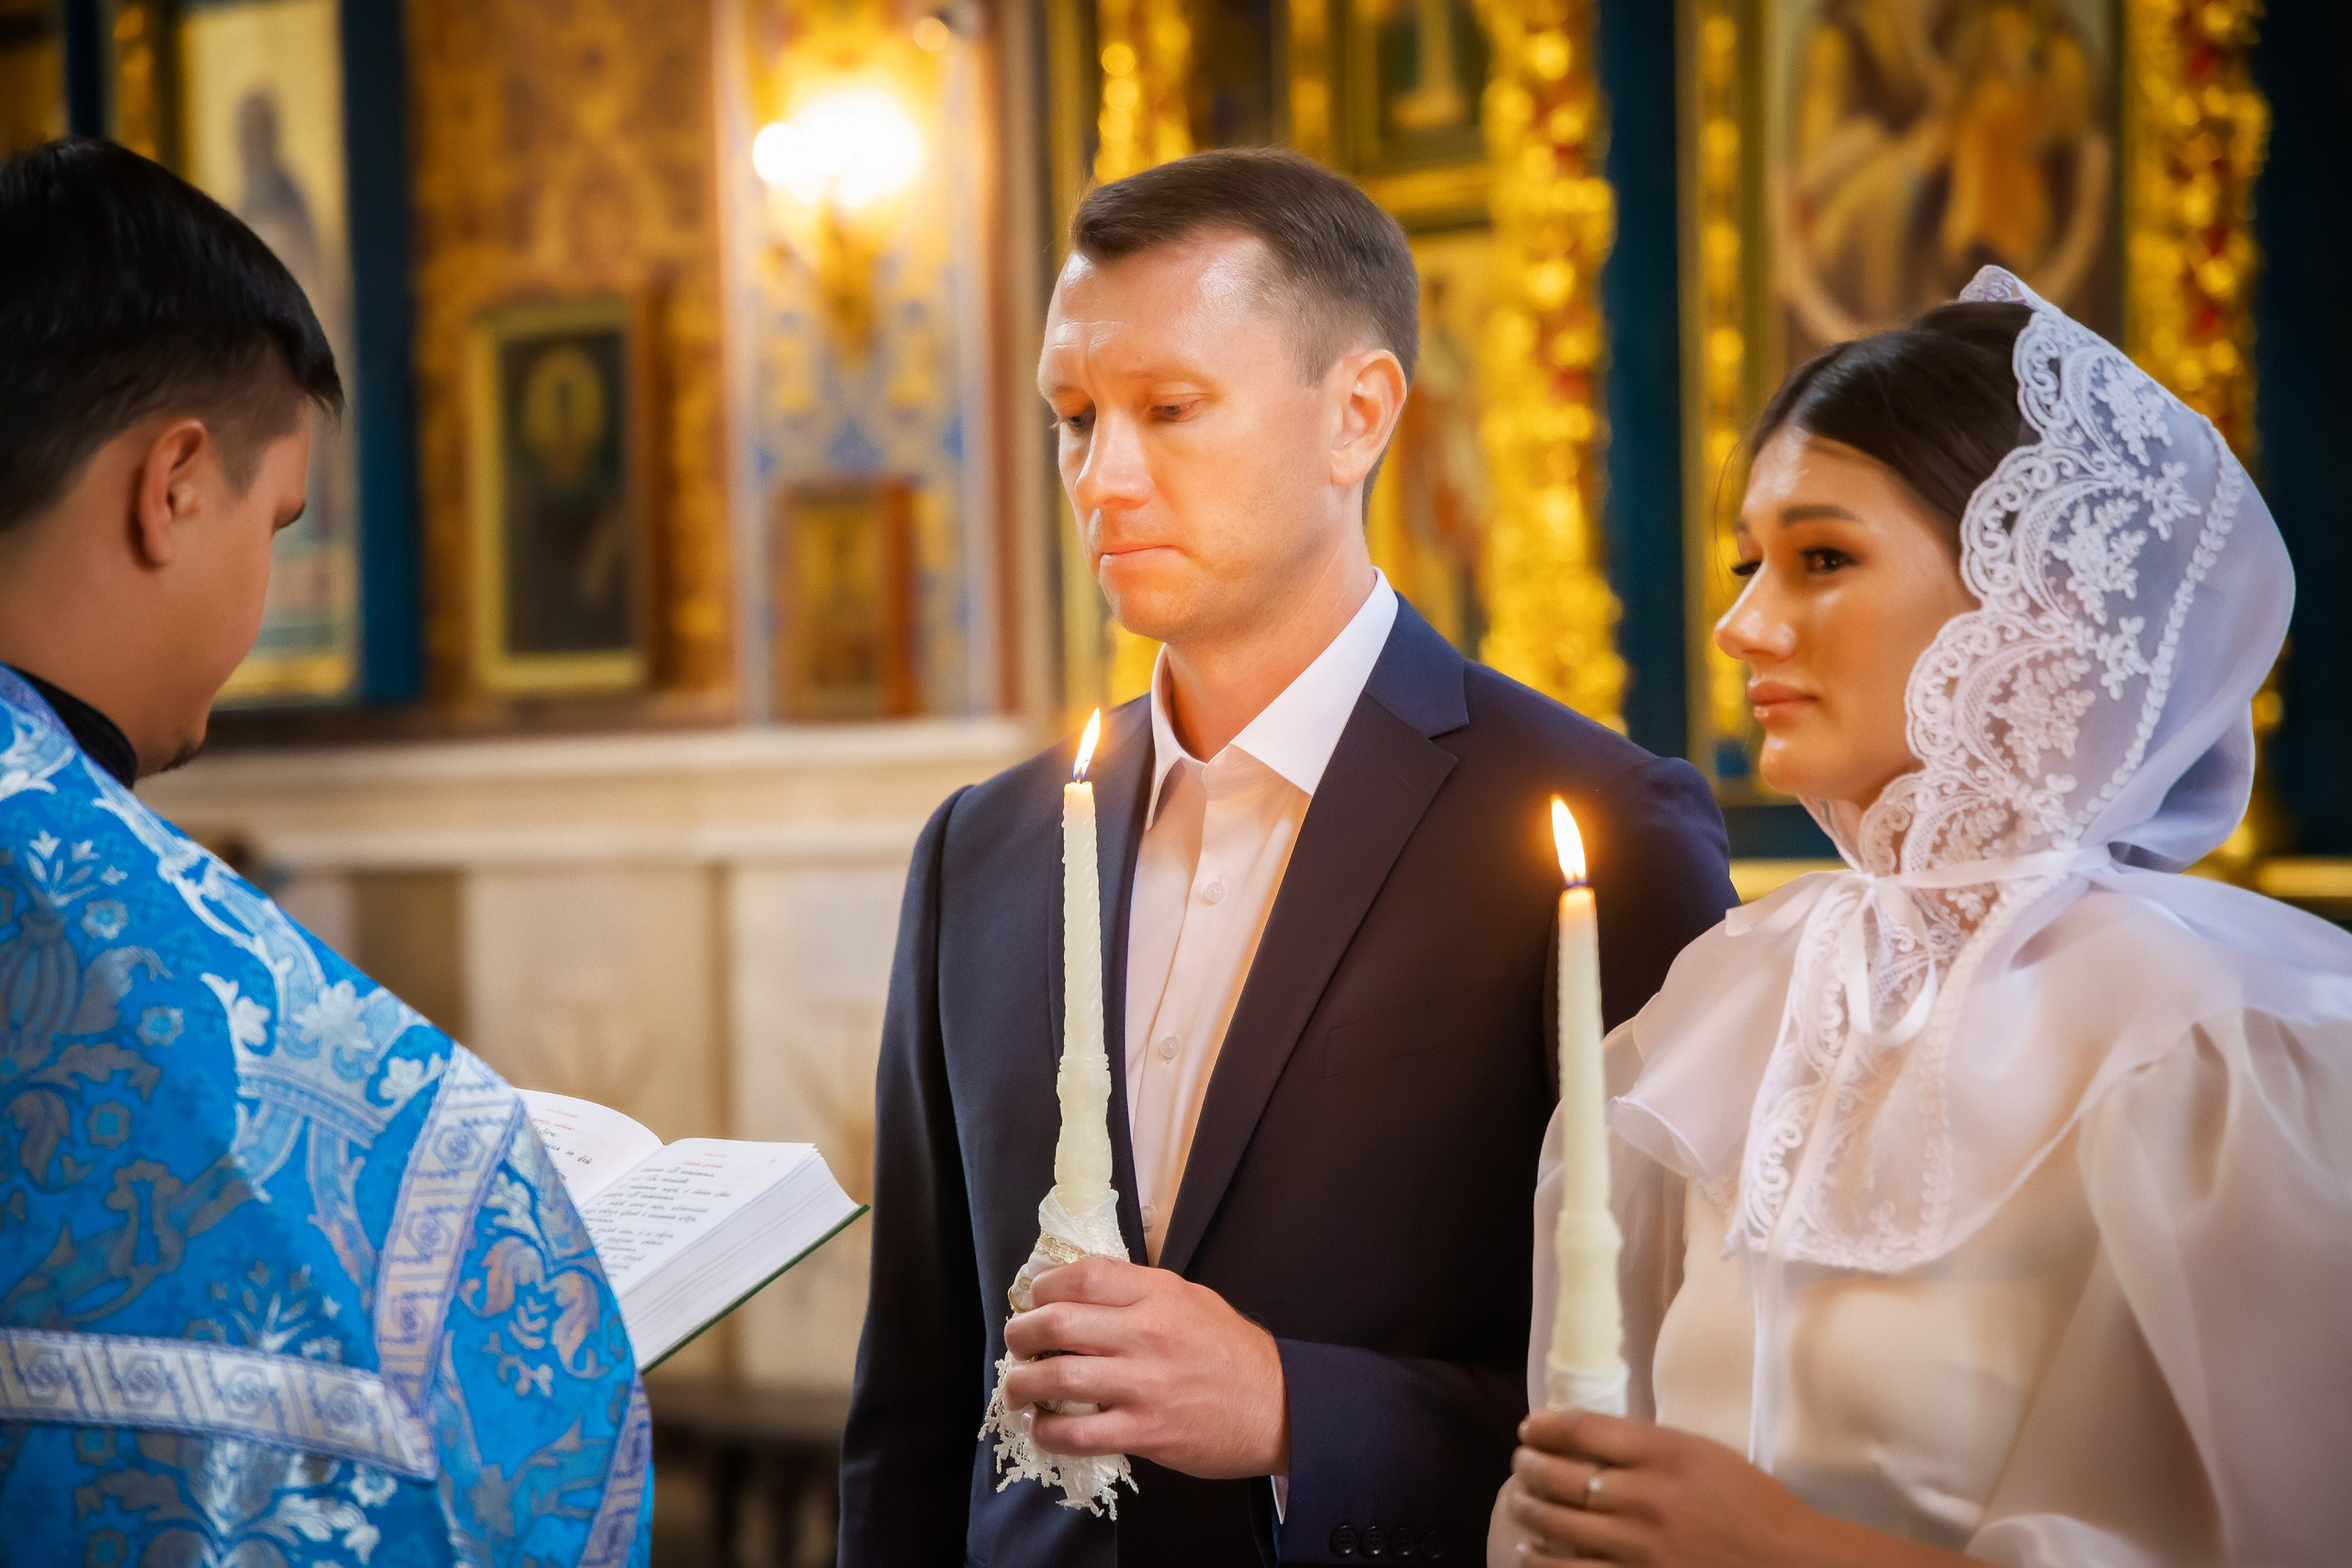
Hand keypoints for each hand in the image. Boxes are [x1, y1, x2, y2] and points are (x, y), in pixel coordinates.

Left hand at [999, 1256, 1289, 1479]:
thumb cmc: (1232, 1351)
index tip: (1034, 1299)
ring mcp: (1144, 1384)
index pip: (1082, 1275)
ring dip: (1022, 1385)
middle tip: (1016, 1343)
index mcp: (1158, 1293)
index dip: (1043, 1287)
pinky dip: (1047, 1431)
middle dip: (1021, 1333)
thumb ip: (1138, 1293)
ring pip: (1058, 1377)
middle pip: (1057, 1322)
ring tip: (1018, 1389)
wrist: (1278, 1406)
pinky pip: (1077, 1433)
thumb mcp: (1191, 1299)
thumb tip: (1078, 1293)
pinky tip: (1043, 1427)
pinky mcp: (1145, 1431)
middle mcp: (1147, 1333)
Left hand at [1493, 1409, 1970, 1567]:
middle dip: (1529, 1466)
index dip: (1545, 1427)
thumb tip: (1589, 1439)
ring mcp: (1640, 1546)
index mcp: (1667, 1454)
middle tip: (1520, 1461)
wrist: (1790, 1564)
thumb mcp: (1705, 1455)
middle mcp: (1647, 1497)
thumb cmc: (1753, 1505)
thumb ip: (1650, 1446)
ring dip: (1528, 1507)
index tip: (1530, 1428)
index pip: (1583, 1429)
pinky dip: (1542, 1558)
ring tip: (1519, 1498)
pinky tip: (1530, 1549)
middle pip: (1561, 1475)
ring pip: (1557, 1523)